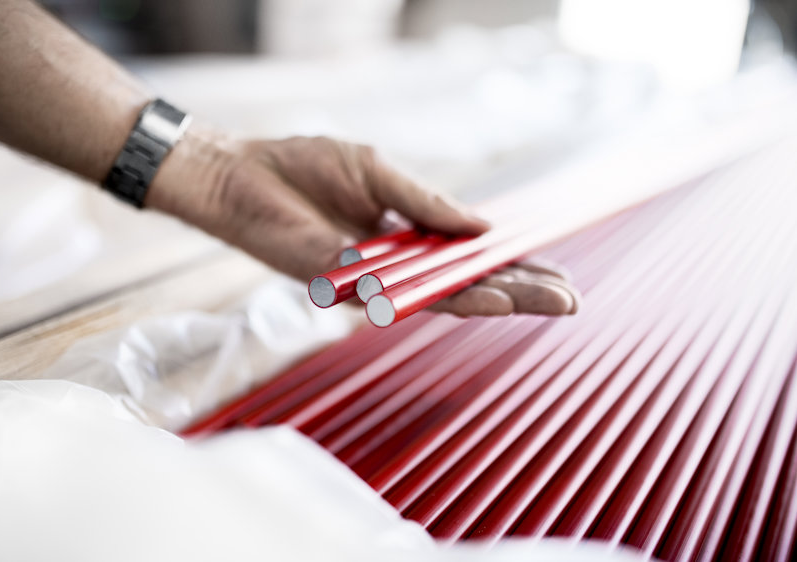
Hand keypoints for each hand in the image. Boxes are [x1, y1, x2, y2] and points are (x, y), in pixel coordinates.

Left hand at [148, 128, 579, 316]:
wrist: (241, 173)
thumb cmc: (303, 168)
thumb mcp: (379, 174)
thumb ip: (428, 202)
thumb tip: (486, 224)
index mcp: (405, 236)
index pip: (469, 257)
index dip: (513, 265)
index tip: (558, 274)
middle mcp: (394, 265)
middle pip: (466, 284)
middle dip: (520, 290)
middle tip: (570, 302)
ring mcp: (372, 280)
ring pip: (443, 297)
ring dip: (496, 299)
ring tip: (545, 302)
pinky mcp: (344, 284)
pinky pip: (402, 293)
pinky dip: (445, 295)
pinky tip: (486, 298)